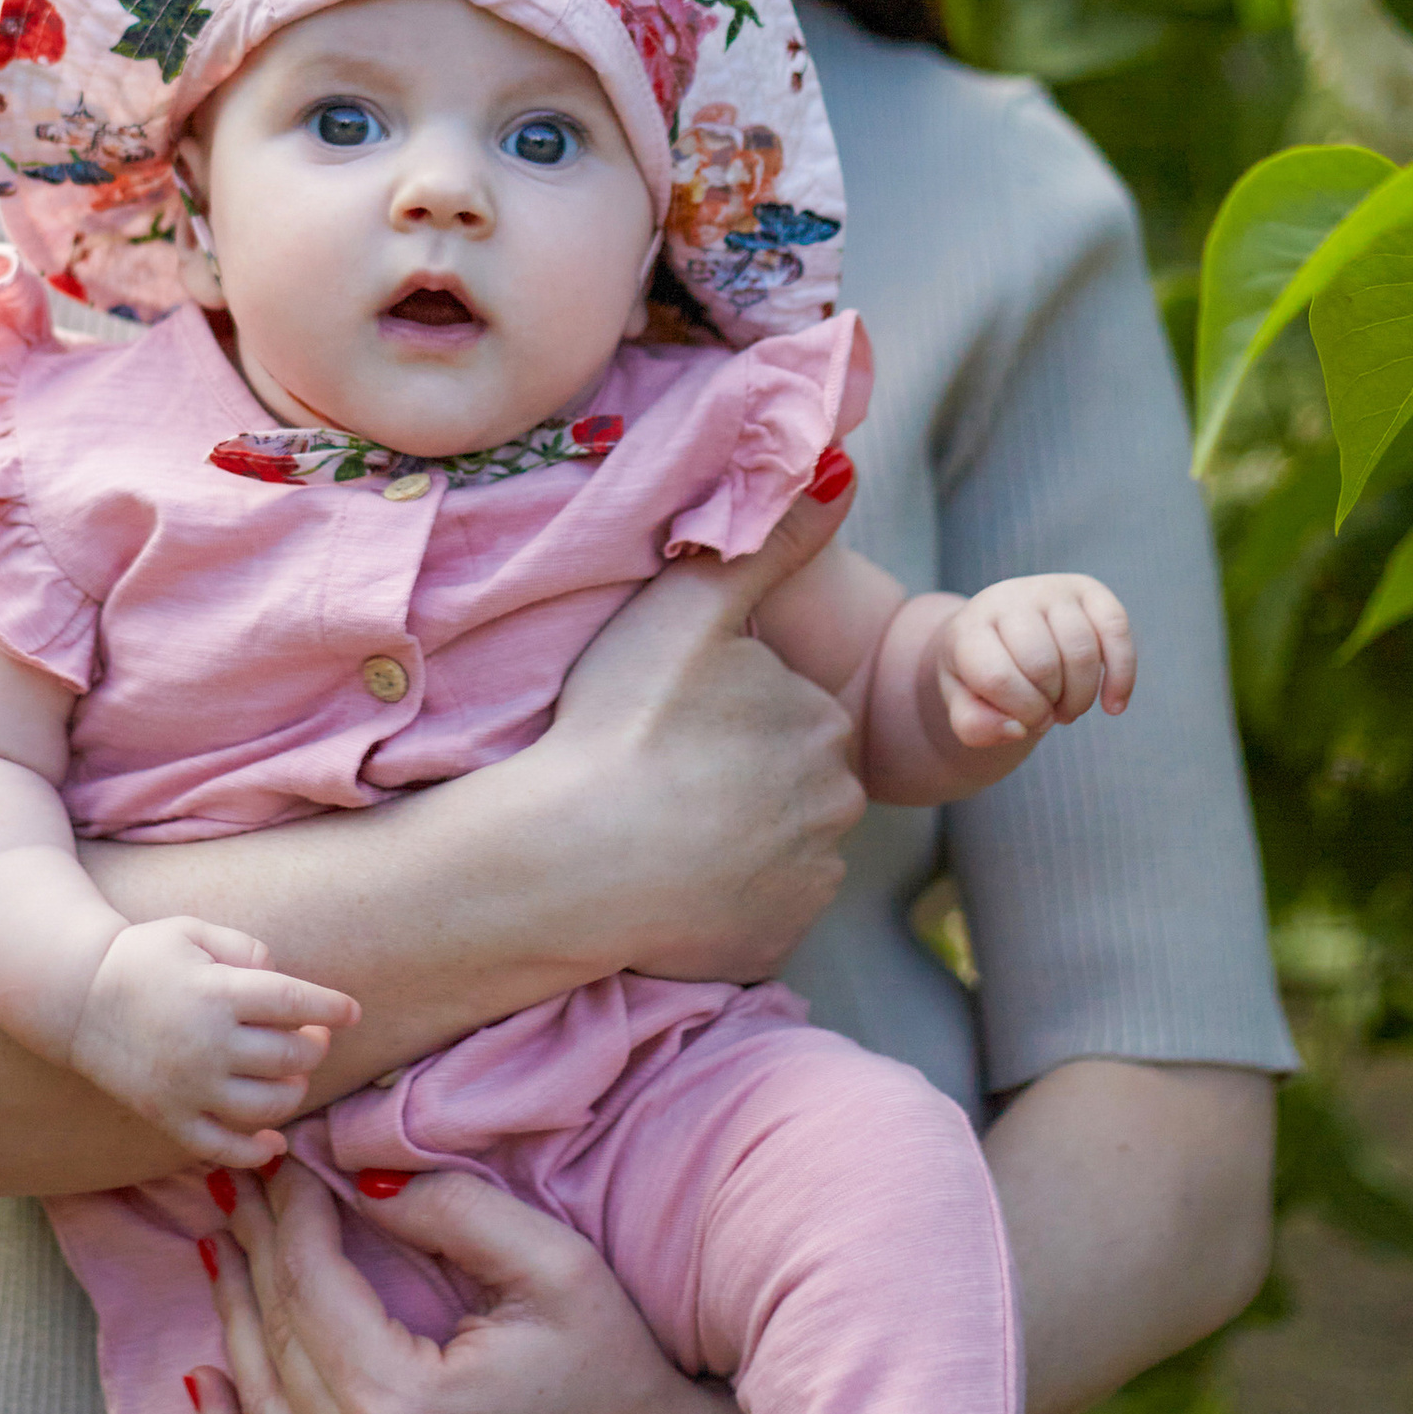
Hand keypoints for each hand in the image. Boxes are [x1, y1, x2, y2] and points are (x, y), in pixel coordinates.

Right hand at [71, 917, 358, 1166]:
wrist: (75, 997)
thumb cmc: (142, 957)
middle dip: (314, 1047)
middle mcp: (208, 1044)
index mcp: (217, 992)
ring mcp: (188, 1087)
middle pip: (290, 1057)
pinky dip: (255, 1150)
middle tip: (311, 1037)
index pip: (294, 1004)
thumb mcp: (193, 931)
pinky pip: (222, 1147)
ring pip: (268, 1105)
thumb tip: (281, 977)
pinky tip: (273, 1140)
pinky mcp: (169, 1117)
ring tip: (289, 1074)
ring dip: (293, 1091)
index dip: (330, 1008)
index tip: (351, 1011)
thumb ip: (245, 948)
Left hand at [186, 1161, 763, 1413]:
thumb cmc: (614, 1369)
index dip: (293, 1214)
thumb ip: (450, 1209)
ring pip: (262, 1413)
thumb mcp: (551, 1265)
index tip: (287, 1160)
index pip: (313, 1285)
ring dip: (233, 1324)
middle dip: (257, 1252)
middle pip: (278, 1343)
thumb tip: (355, 1180)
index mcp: (401, 1406)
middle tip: (239, 1187)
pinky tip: (202, 1386)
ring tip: (222, 1250)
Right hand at [514, 471, 865, 984]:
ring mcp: (807, 882)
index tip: (670, 722)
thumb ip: (770, 541)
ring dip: (736, 840)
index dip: (729, 713)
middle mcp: (836, 803)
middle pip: (793, 779)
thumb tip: (843, 470)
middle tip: (662, 774)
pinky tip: (668, 884)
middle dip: (744, 777)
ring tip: (658, 829)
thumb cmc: (619, 725)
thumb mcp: (688, 610)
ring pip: (779, 846)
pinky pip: (758, 911)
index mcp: (822, 719)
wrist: (568, 861)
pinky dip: (725, 901)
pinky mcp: (774, 943)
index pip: (788, 709)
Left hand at [936, 574, 1133, 751]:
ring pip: (1081, 652)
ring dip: (1081, 698)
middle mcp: (1008, 598)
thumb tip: (1016, 729)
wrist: (998, 633)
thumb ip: (973, 725)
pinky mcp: (1088, 589)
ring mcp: (1050, 589)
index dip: (1021, 713)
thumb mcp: (962, 703)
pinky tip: (1113, 706)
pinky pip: (1116, 630)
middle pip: (1043, 666)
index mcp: (969, 628)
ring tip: (1067, 709)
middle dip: (1051, 707)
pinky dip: (1122, 675)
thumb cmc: (980, 675)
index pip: (997, 677)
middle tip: (1048, 716)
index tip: (1024, 724)